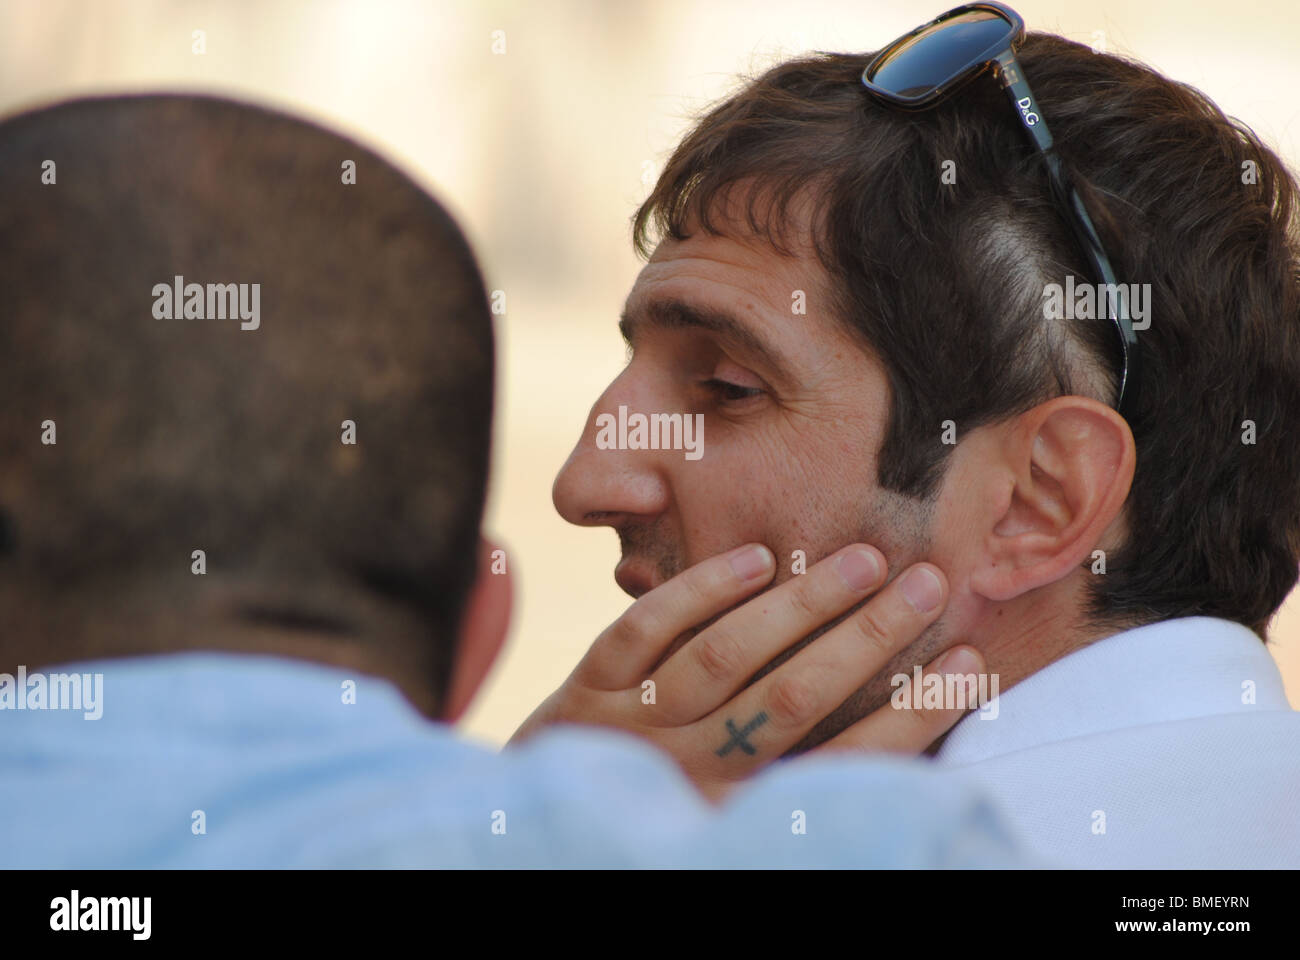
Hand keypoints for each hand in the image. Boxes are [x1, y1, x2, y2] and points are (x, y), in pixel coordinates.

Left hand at [510, 543, 984, 800]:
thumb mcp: (740, 799)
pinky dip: (701, 592)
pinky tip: (759, 558)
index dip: (915, 713)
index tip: (967, 659)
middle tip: (930, 582)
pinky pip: (645, 629)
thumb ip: (803, 764)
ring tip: (866, 559)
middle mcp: (691, 771)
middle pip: (794, 699)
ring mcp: (634, 726)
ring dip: (801, 604)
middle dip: (869, 637)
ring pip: (725, 656)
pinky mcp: (589, 686)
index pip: (844, 763)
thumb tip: (906, 713)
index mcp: (742, 807)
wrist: (554, 807)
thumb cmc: (675, 797)